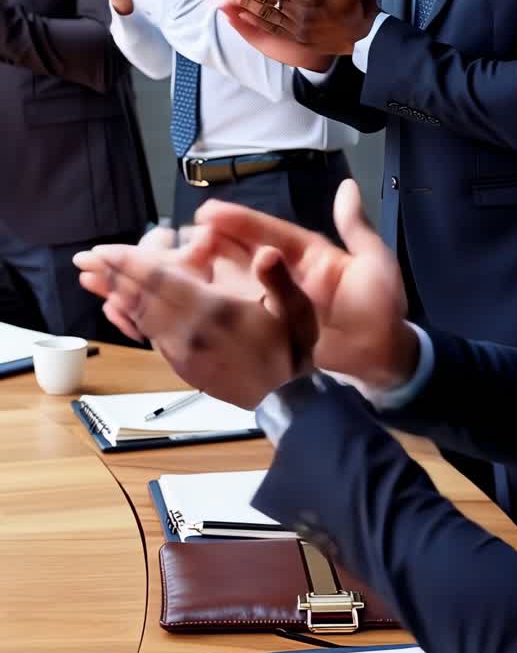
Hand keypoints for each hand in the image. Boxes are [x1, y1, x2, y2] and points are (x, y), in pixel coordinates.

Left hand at [73, 236, 316, 407]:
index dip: (129, 263)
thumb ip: (278, 279)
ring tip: (93, 279)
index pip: (160, 281)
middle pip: (140, 298)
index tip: (102, 250)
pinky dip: (130, 318)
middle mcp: (189, 332)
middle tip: (83, 258)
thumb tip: (269, 251)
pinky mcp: (182, 367)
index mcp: (213, 311)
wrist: (286, 403)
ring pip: (140, 318)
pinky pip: (148, 337)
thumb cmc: (292, 351)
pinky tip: (121, 309)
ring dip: (115, 296)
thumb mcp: (297, 311)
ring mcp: (182, 353)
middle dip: (111, 275)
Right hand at [195, 179, 418, 390]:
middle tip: (184, 237)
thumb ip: (355, 227)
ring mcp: (274, 305)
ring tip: (177, 264)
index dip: (239, 222)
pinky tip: (191, 303)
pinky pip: (239, 317)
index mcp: (307, 255)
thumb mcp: (374, 263)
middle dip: (213, 243)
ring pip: (233, 283)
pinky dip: (216, 309)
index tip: (207, 213)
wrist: (385, 362)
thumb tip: (347, 186)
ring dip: (207, 273)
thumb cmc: (382, 310)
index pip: (267, 232)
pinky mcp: (269, 334)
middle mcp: (285, 276)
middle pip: (242, 254)